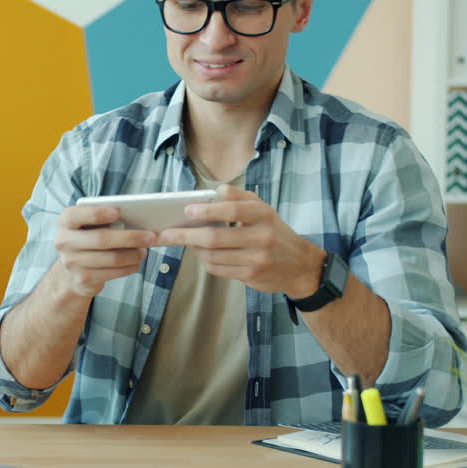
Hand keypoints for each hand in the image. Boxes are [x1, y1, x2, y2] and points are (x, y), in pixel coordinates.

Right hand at [54, 204, 156, 297]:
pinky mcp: (83, 279)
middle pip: (102, 239)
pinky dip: (128, 267)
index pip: (77, 215)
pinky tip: (136, 263)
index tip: (117, 212)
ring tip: (145, 251)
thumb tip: (141, 221)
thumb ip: (107, 219)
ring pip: (111, 258)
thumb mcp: (90, 226)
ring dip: (133, 255)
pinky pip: (112, 273)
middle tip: (151, 236)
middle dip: (130, 237)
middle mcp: (64, 241)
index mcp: (66, 222)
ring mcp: (72, 262)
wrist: (71, 272)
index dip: (97, 213)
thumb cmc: (88, 240)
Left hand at [154, 185, 325, 296]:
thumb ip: (239, 197)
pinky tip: (203, 255)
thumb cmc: (274, 232)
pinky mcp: (251, 276)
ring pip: (213, 256)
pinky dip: (206, 262)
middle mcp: (261, 236)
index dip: (207, 210)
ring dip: (194, 250)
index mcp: (263, 214)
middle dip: (186, 236)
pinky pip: (219, 269)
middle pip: (215, 238)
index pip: (232, 210)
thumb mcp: (263, 210)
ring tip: (187, 243)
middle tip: (166, 234)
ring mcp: (257, 259)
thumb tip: (214, 192)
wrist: (300, 266)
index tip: (187, 211)